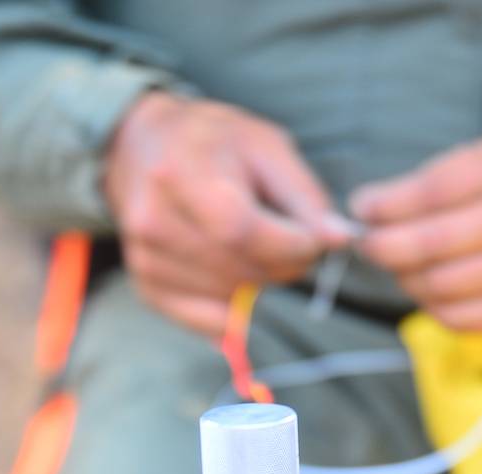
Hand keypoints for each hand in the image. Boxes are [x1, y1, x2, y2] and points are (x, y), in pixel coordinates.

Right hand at [105, 92, 354, 336]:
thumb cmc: (213, 143)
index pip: (243, 232)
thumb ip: (304, 195)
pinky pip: (209, 322)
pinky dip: (236, 308)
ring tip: (254, 248)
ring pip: (230, 299)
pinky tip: (237, 276)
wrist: (142, 149)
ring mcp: (147, 260)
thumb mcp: (265, 146)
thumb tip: (339, 239)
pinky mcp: (148, 288)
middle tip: (288, 243)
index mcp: (183, 173)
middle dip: (282, 265)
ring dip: (260, 284)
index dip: (290, 245)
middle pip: (240, 270)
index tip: (311, 240)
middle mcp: (155, 221)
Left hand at [350, 134, 481, 331]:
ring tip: (403, 268)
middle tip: (368, 246)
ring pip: (442, 285)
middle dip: (386, 248)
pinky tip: (431, 291)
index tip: (361, 209)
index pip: (434, 190)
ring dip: (408, 280)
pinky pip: (461, 318)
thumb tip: (368, 210)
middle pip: (434, 243)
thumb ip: (437, 180)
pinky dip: (433, 307)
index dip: (387, 205)